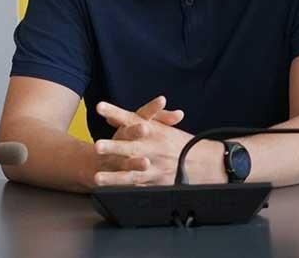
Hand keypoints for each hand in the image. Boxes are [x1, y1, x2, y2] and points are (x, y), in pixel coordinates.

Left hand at [92, 99, 223, 185]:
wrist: (201, 162)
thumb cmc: (173, 142)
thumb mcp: (157, 126)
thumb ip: (133, 119)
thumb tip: (111, 115)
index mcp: (151, 129)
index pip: (129, 118)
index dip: (114, 112)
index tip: (100, 107)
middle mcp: (151, 147)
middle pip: (130, 146)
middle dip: (113, 147)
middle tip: (97, 146)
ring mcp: (153, 166)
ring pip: (131, 171)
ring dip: (114, 176)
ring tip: (98, 177)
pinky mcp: (155, 181)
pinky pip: (136, 185)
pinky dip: (122, 188)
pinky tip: (108, 191)